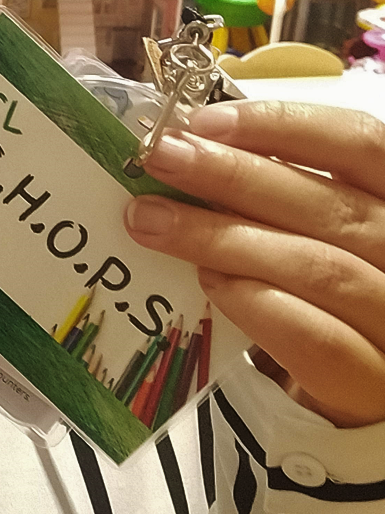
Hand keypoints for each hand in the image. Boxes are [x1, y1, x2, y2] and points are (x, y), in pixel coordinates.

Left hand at [123, 99, 384, 427]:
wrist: (373, 392)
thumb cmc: (334, 282)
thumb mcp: (322, 224)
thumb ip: (281, 188)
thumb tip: (189, 148)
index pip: (359, 143)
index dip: (282, 126)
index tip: (203, 122)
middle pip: (329, 205)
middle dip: (233, 176)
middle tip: (161, 158)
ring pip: (316, 267)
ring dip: (223, 238)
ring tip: (150, 219)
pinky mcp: (373, 382)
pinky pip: (314, 337)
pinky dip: (254, 301)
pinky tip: (206, 281)